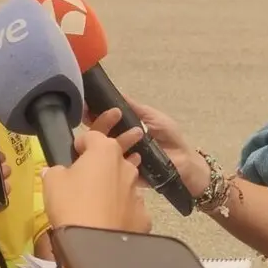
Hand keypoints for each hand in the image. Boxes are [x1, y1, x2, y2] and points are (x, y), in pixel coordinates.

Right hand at [42, 130, 150, 233]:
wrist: (94, 245)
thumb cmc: (71, 205)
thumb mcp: (52, 182)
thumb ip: (55, 170)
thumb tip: (57, 171)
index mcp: (104, 151)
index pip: (92, 136)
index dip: (81, 144)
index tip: (74, 153)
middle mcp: (126, 167)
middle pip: (112, 159)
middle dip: (100, 165)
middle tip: (85, 179)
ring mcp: (137, 192)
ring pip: (124, 183)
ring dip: (113, 187)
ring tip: (98, 201)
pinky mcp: (143, 216)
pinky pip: (130, 208)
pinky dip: (121, 211)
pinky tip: (110, 221)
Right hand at [86, 100, 209, 196]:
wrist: (184, 162)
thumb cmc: (169, 137)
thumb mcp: (152, 116)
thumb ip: (135, 107)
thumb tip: (116, 93)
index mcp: (123, 129)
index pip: (103, 120)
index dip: (93, 114)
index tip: (83, 106)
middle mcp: (118, 143)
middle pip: (99, 134)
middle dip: (93, 125)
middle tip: (86, 117)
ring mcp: (120, 159)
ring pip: (103, 151)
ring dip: (100, 142)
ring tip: (100, 135)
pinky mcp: (125, 173)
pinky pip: (114, 168)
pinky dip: (111, 162)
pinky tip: (108, 155)